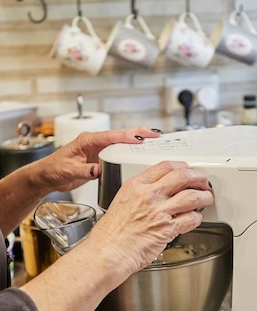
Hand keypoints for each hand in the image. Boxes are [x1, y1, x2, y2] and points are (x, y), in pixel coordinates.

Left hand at [33, 127, 160, 194]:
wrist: (46, 176)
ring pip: (121, 143)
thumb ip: (84, 170)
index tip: (140, 138)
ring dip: (136, 142)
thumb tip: (98, 170)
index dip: (126, 136)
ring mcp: (98, 149)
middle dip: (138, 133)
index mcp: (86, 140)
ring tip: (153, 141)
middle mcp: (94, 142)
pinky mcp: (100, 158)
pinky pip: (118, 153)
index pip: (110, 136)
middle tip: (155, 134)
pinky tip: (140, 154)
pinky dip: (130, 152)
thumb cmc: (53, 169)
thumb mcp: (68, 171)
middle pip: (120, 135)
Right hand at [89, 160, 213, 279]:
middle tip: (203, 182)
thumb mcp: (122, 201)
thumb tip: (157, 190)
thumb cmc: (110, 234)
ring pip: (192, 196)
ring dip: (205, 196)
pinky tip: (196, 218)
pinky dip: (198, 217)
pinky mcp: (167, 229)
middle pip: (183, 176)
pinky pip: (191, 219)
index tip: (188, 170)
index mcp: (136, 185)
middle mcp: (149, 195)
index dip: (183, 166)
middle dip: (199, 177)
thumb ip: (141, 193)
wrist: (107, 253)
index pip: (166, 166)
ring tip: (207, 198)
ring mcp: (159, 211)